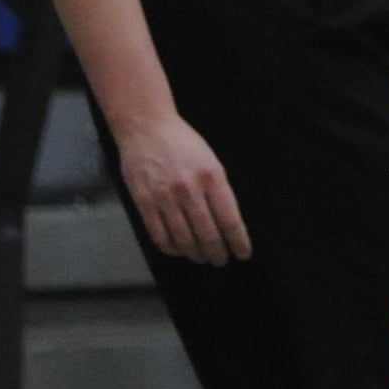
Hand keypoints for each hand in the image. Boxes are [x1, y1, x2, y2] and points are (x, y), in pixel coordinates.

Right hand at [116, 113, 251, 265]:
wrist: (146, 127)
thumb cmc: (183, 143)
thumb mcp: (210, 160)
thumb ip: (218, 189)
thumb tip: (227, 222)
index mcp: (212, 176)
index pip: (230, 219)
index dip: (238, 241)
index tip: (243, 253)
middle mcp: (190, 189)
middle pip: (208, 234)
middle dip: (218, 252)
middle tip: (221, 260)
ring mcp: (166, 197)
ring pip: (184, 239)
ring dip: (195, 254)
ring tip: (202, 257)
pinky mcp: (145, 203)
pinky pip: (160, 235)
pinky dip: (171, 248)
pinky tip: (178, 250)